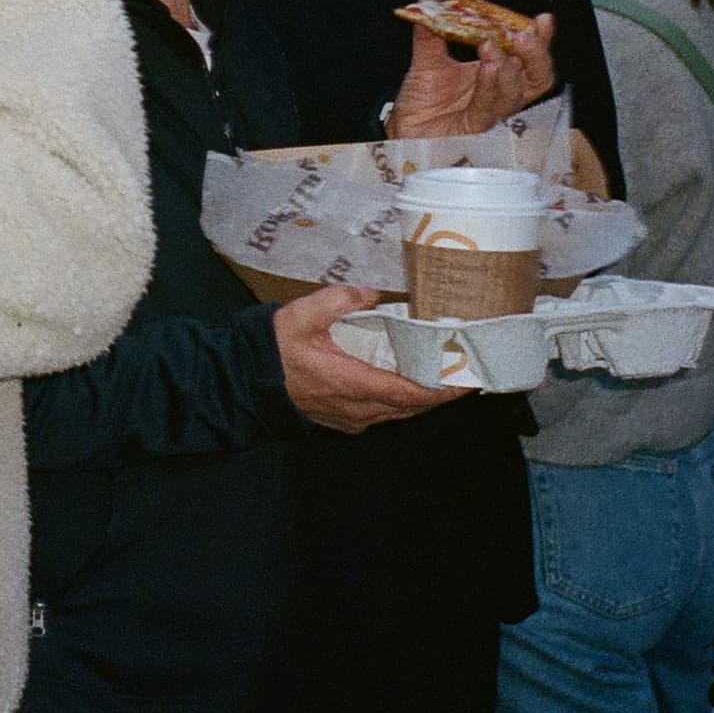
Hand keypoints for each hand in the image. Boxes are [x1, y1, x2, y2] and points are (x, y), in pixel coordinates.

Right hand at [271, 284, 457, 430]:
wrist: (245, 382)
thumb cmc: (272, 351)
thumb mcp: (299, 316)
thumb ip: (336, 301)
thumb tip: (370, 294)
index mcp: (352, 383)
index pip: (410, 392)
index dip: (442, 389)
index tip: (468, 379)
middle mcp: (358, 408)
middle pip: (411, 406)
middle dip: (440, 392)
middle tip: (464, 371)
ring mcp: (351, 418)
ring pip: (398, 412)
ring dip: (422, 397)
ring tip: (442, 375)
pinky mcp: (344, 419)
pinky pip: (383, 413)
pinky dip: (401, 400)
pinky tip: (406, 382)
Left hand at [383, 11, 555, 138]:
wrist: (403, 132)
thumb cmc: (422, 102)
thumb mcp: (426, 61)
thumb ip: (431, 34)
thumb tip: (428, 3)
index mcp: (497, 75)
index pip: (527, 57)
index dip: (540, 39)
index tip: (542, 19)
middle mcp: (500, 95)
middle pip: (536, 78)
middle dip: (536, 55)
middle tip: (522, 35)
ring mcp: (490, 114)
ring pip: (513, 93)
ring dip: (506, 67)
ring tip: (491, 47)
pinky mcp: (474, 130)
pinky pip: (488, 108)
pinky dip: (489, 85)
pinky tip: (487, 68)